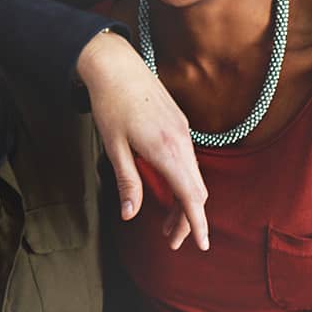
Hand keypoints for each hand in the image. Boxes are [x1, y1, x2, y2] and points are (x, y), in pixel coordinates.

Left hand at [77, 31, 208, 250]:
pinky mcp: (180, 125)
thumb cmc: (110, 105)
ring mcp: (184, 133)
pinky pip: (189, 161)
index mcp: (166, 151)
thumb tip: (130, 215)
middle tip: (170, 240)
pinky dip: (183, 182)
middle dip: (188, 219)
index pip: (190, 197)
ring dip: (184, 201)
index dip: (197, 224)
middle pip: (196, 192)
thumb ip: (127, 182)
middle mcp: (182, 142)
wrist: (116, 65)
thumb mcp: (114, 147)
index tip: (201, 246)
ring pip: (194, 177)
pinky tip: (167, 189)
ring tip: (165, 221)